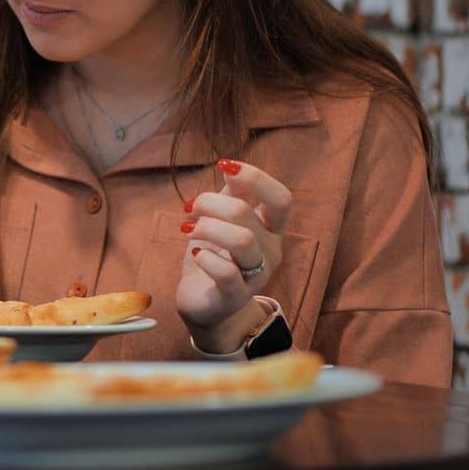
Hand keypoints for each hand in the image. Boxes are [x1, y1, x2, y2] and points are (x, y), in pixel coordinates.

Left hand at [177, 158, 291, 350]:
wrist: (205, 303)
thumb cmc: (214, 255)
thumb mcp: (222, 220)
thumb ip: (231, 195)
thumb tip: (230, 166)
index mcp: (271, 229)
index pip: (280, 198)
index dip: (256, 177)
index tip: (224, 166)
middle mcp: (270, 251)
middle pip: (247, 213)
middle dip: (210, 202)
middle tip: (190, 208)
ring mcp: (256, 276)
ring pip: (241, 240)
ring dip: (206, 227)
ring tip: (188, 229)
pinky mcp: (236, 296)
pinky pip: (227, 272)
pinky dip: (206, 258)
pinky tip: (197, 255)